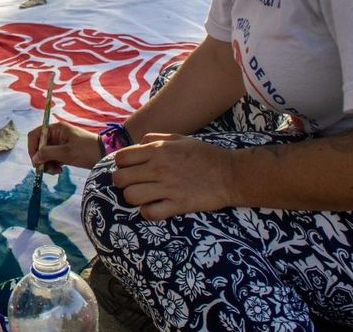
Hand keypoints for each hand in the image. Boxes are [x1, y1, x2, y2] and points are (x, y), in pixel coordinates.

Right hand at [28, 122, 101, 173]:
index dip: (32, 148)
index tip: (36, 162)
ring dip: (47, 164)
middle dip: (41, 159)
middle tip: (47, 170)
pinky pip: (52, 159)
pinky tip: (60, 171)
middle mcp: (56, 135)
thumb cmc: (87, 150)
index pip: (35, 135)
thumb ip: (48, 154)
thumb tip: (34, 159)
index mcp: (55, 129)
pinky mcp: (64, 152)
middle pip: (39, 146)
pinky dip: (53, 165)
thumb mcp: (66, 153)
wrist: (105, 155)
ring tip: (56, 172)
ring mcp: (60, 144)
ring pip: (45, 154)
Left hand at [111, 133, 236, 220]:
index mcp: (158, 150)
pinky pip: (150, 213)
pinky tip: (155, 208)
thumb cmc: (205, 155)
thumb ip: (155, 138)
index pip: (121, 158)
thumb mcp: (179, 138)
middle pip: (120, 179)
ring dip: (133, 198)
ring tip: (143, 197)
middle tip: (133, 184)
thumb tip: (138, 144)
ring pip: (130, 196)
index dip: (121, 165)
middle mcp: (159, 168)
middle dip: (122, 183)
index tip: (130, 169)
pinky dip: (148, 213)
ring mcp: (167, 187)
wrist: (232, 174)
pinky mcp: (178, 205)